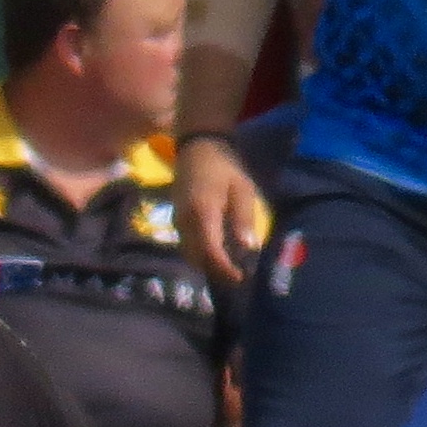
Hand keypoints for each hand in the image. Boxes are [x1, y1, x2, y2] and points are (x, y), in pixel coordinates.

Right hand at [177, 136, 266, 285]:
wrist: (197, 149)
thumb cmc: (224, 167)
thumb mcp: (242, 189)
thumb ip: (244, 218)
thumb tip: (249, 248)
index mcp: (203, 212)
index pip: (211, 251)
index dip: (225, 268)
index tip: (241, 277)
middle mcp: (186, 222)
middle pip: (198, 259)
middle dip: (217, 272)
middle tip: (238, 277)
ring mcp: (178, 222)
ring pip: (190, 255)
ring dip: (208, 266)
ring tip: (229, 269)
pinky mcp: (177, 222)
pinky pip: (187, 247)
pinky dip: (201, 256)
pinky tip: (217, 255)